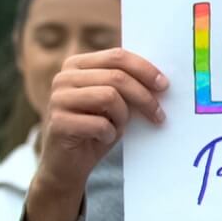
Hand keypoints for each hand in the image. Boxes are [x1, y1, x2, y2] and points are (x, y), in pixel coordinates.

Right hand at [24, 49, 167, 220]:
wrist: (68, 164)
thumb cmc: (96, 128)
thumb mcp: (115, 103)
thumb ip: (128, 86)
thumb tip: (161, 80)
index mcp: (77, 64)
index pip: (117, 56)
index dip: (145, 69)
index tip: (164, 85)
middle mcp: (63, 78)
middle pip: (117, 77)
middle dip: (144, 96)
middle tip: (159, 114)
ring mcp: (57, 99)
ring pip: (109, 97)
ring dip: (123, 116)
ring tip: (120, 127)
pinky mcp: (57, 122)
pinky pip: (99, 123)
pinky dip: (110, 133)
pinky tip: (105, 138)